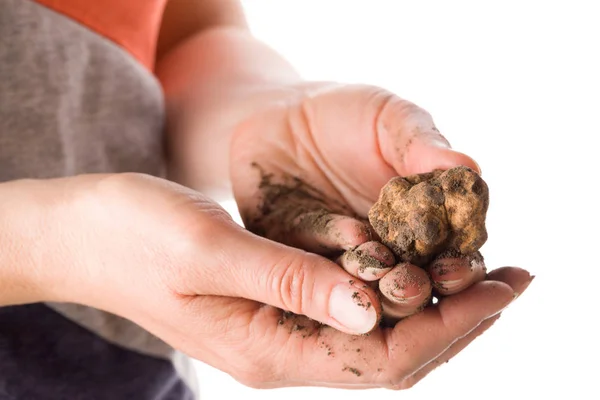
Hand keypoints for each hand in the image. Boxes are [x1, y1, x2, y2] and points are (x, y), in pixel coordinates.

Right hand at [11, 173, 530, 388]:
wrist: (82, 234)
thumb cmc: (131, 235)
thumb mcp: (208, 249)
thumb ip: (288, 281)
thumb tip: (371, 311)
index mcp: (264, 349)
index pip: (378, 358)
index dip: (446, 326)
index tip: (499, 288)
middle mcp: (280, 350)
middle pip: (389, 353)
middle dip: (455, 318)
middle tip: (512, 277)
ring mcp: (278, 329)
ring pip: (375, 333)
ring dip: (430, 304)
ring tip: (482, 271)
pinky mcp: (275, 302)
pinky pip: (350, 308)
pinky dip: (393, 288)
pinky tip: (418, 263)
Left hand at [230, 83, 488, 318]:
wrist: (278, 120)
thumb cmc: (346, 115)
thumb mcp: (388, 119)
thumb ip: (423, 144)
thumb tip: (470, 168)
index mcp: (427, 219)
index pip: (453, 252)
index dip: (461, 263)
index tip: (460, 265)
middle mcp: (392, 248)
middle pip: (415, 280)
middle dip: (418, 285)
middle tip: (417, 284)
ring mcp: (348, 258)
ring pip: (367, 283)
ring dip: (375, 284)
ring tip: (380, 274)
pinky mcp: (305, 261)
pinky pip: (318, 268)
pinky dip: (331, 264)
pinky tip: (343, 254)